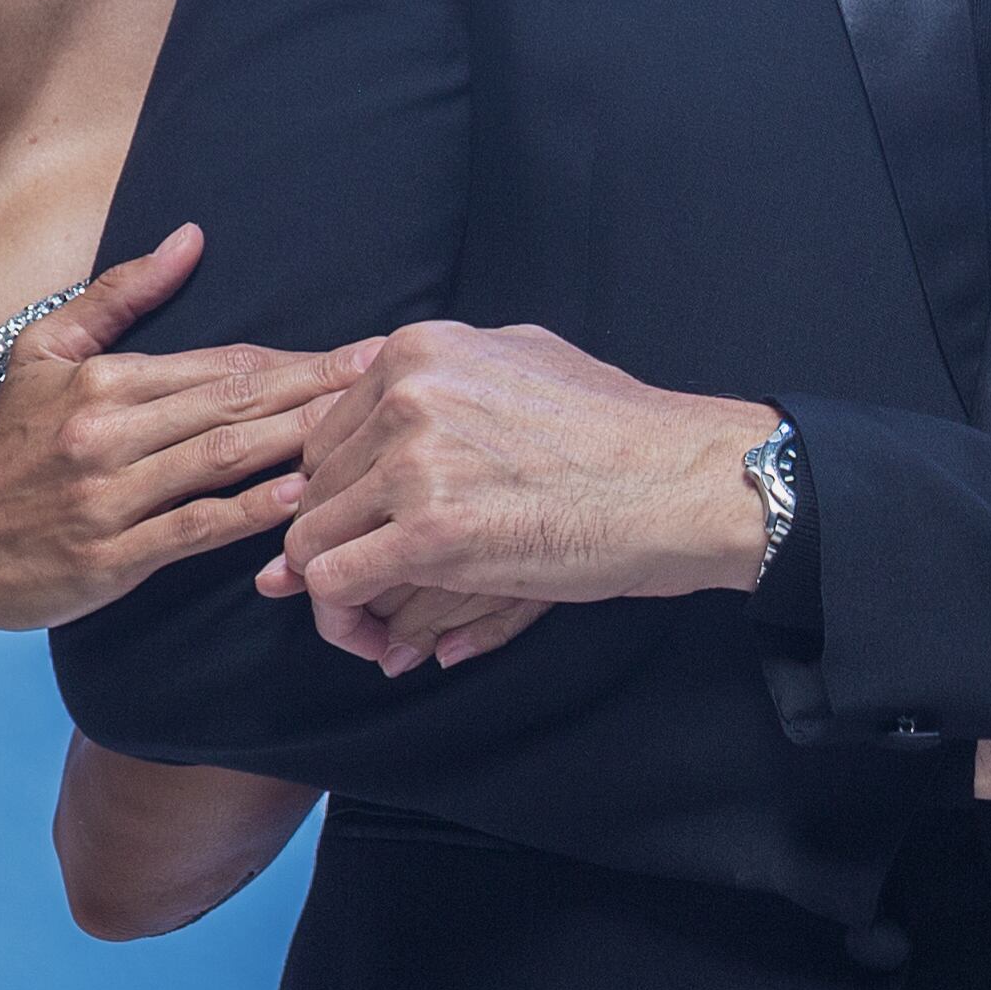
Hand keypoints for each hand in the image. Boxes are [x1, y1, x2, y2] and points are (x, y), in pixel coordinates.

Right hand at [0, 224, 358, 627]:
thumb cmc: (4, 445)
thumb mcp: (45, 352)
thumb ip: (120, 295)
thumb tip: (192, 238)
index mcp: (104, 378)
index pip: (221, 362)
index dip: (295, 358)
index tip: (362, 351)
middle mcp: (109, 429)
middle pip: (235, 402)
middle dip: (319, 386)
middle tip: (391, 374)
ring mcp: (111, 494)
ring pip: (223, 457)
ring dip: (299, 440)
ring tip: (366, 427)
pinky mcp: (112, 554)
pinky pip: (195, 527)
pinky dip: (251, 511)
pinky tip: (302, 498)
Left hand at [257, 320, 773, 667]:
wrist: (679, 480)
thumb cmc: (618, 429)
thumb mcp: (522, 359)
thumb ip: (446, 378)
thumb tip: (386, 418)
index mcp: (419, 351)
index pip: (326, 429)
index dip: (335, 491)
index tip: (358, 529)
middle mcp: (407, 395)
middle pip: (313, 486)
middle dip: (332, 541)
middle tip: (364, 587)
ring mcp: (414, 461)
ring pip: (311, 537)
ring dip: (333, 589)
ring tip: (368, 621)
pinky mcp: (430, 532)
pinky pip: (334, 582)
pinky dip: (339, 618)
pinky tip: (372, 638)